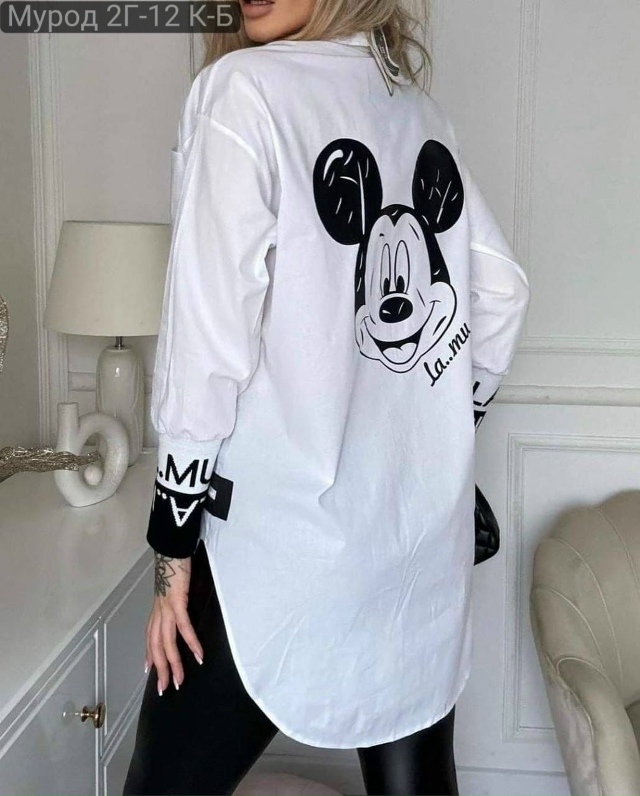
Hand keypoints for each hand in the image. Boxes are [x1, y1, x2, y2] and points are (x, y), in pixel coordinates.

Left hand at [145, 553, 204, 694]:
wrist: (171, 551)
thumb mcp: (172, 590)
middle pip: (156, 647)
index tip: (150, 672)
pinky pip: (183, 627)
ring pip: (167, 643)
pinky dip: (190, 642)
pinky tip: (198, 655)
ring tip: (180, 680)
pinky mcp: (177, 603)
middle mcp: (158, 613)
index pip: (150, 639)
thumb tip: (178, 610)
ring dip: (174, 664)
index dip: (149, 656)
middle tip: (165, 689)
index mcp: (157, 611)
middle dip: (161, 670)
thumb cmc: (174, 569)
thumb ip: (173, 603)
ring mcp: (166, 609)